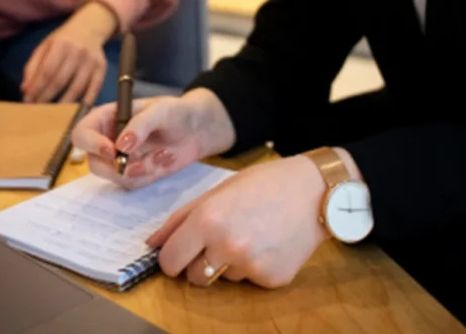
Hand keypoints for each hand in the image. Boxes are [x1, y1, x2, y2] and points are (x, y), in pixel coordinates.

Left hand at [21, 2, 116, 104]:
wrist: (90, 27)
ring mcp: (92, 61)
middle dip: (46, 97)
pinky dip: (83, 104)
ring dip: (62, 104)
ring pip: (76, 89)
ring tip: (52, 113)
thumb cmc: (63, 40)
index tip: (28, 101)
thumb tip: (25, 90)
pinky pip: (93, 91)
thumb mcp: (45, 46)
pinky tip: (74, 113)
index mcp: (61, 44)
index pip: (47, 71)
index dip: (37, 88)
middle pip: (60, 81)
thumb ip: (33, 66)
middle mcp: (78, 52)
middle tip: (36, 109)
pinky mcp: (102, 69)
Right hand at [71, 88, 236, 187]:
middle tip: (138, 162)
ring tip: (160, 153)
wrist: (197, 130)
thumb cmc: (176, 111)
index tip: (113, 151)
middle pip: (92, 161)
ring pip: (112, 176)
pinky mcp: (134, 174)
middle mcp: (108, 140)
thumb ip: (140, 125)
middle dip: (114, 166)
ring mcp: (120, 160)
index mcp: (107, 118)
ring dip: (137, 170)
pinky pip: (130, 184)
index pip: (82, 133)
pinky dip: (147, 176)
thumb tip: (120, 146)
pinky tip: (162, 160)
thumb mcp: (161, 110)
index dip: (91, 144)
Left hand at [146, 154, 328, 287]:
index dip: (171, 258)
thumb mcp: (217, 191)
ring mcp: (250, 265)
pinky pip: (250, 281)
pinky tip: (269, 243)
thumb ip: (181, 219)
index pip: (169, 260)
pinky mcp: (271, 279)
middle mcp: (226, 245)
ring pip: (223, 279)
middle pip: (194, 277)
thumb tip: (152, 244)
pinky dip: (255, 267)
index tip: (179, 253)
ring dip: (229, 264)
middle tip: (219, 240)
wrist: (313, 191)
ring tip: (250, 235)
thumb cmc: (263, 184)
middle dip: (199, 263)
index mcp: (208, 218)